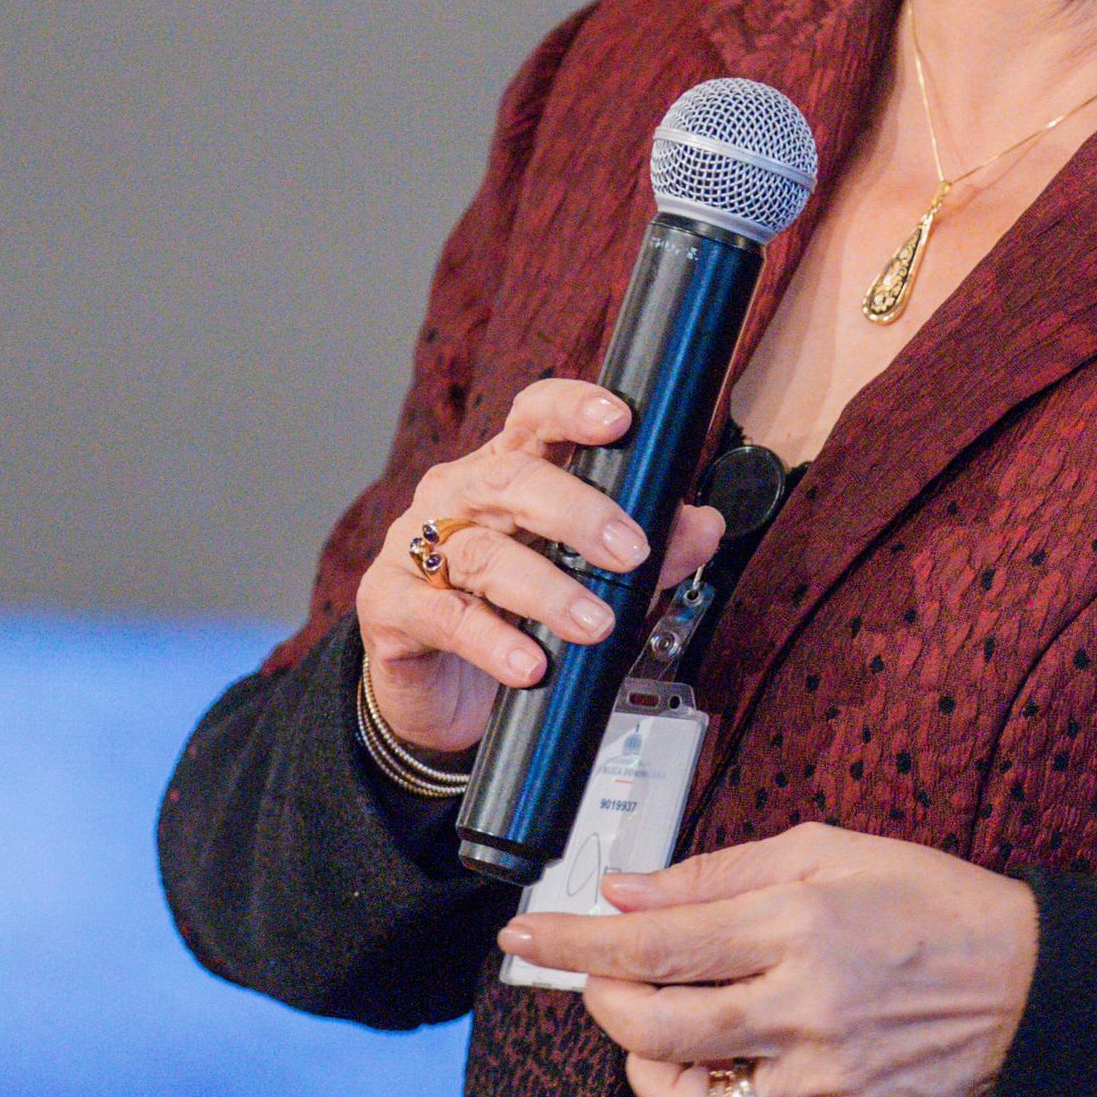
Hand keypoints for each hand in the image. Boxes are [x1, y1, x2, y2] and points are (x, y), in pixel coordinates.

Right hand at [359, 377, 725, 758]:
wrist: (436, 688)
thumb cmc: (511, 612)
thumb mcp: (586, 577)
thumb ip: (648, 552)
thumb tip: (704, 528)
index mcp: (505, 471)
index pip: (533, 417)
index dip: (572, 408)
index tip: (619, 419)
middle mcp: (456, 496)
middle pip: (511, 478)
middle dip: (578, 511)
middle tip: (632, 552)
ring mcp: (415, 547)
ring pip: (482, 553)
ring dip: (548, 589)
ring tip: (596, 622)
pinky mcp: (391, 606)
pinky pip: (446, 618)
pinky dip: (493, 643)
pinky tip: (530, 665)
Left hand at [499, 823, 1039, 1096]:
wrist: (1028, 989)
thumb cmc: (931, 907)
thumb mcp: (829, 853)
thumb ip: (719, 874)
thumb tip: (626, 891)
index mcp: (801, 925)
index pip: (656, 941)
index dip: (576, 941)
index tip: (526, 936)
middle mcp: (806, 1010)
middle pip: (653, 1029)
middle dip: (604, 1001)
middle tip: (603, 978)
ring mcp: (822, 1083)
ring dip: (645, 1066)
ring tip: (662, 1028)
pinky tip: (714, 1069)